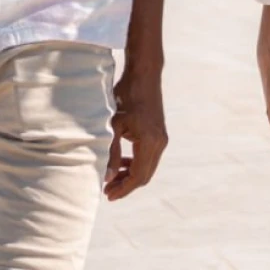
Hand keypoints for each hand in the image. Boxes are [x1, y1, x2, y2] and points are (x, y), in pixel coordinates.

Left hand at [105, 63, 167, 199]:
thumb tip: (108, 177)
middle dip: (126, 185)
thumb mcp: (113, 125)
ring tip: (111, 179)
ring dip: (131, 175)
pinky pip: (149, 157)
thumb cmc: (125, 96)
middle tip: (107, 190)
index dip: (123, 188)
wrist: (143, 75)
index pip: (138, 176)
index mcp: (150, 142)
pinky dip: (136, 164)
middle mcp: (160, 143)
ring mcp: (162, 138)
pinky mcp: (159, 134)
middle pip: (145, 176)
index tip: (108, 195)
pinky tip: (122, 164)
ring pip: (147, 167)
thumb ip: (112, 153)